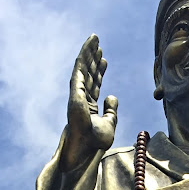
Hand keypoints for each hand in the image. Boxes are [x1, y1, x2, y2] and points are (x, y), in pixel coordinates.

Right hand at [61, 35, 117, 171]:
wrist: (89, 150)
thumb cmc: (96, 142)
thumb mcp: (110, 123)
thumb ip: (111, 110)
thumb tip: (112, 96)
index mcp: (88, 105)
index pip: (94, 83)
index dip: (99, 69)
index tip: (104, 57)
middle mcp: (81, 98)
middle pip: (87, 73)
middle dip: (93, 56)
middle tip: (98, 41)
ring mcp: (77, 96)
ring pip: (82, 70)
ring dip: (88, 54)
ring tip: (95, 39)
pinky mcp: (75, 95)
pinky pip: (79, 74)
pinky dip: (83, 61)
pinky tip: (88, 50)